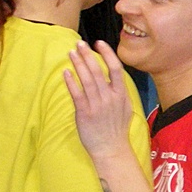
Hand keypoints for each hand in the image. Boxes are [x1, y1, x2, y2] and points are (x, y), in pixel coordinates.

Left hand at [62, 41, 135, 164]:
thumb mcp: (125, 108)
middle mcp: (110, 98)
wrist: (111, 148)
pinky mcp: (84, 113)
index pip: (116, 68)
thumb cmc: (116, 129)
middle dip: (87, 55)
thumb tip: (113, 77)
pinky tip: (66, 72)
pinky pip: (76, 93)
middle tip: (79, 44)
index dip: (107, 54)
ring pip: (86, 79)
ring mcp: (97, 105)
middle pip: (98, 70)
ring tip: (71, 53)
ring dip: (78, 64)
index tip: (99, 43)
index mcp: (121, 95)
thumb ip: (119, 92)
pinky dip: (71, 81)